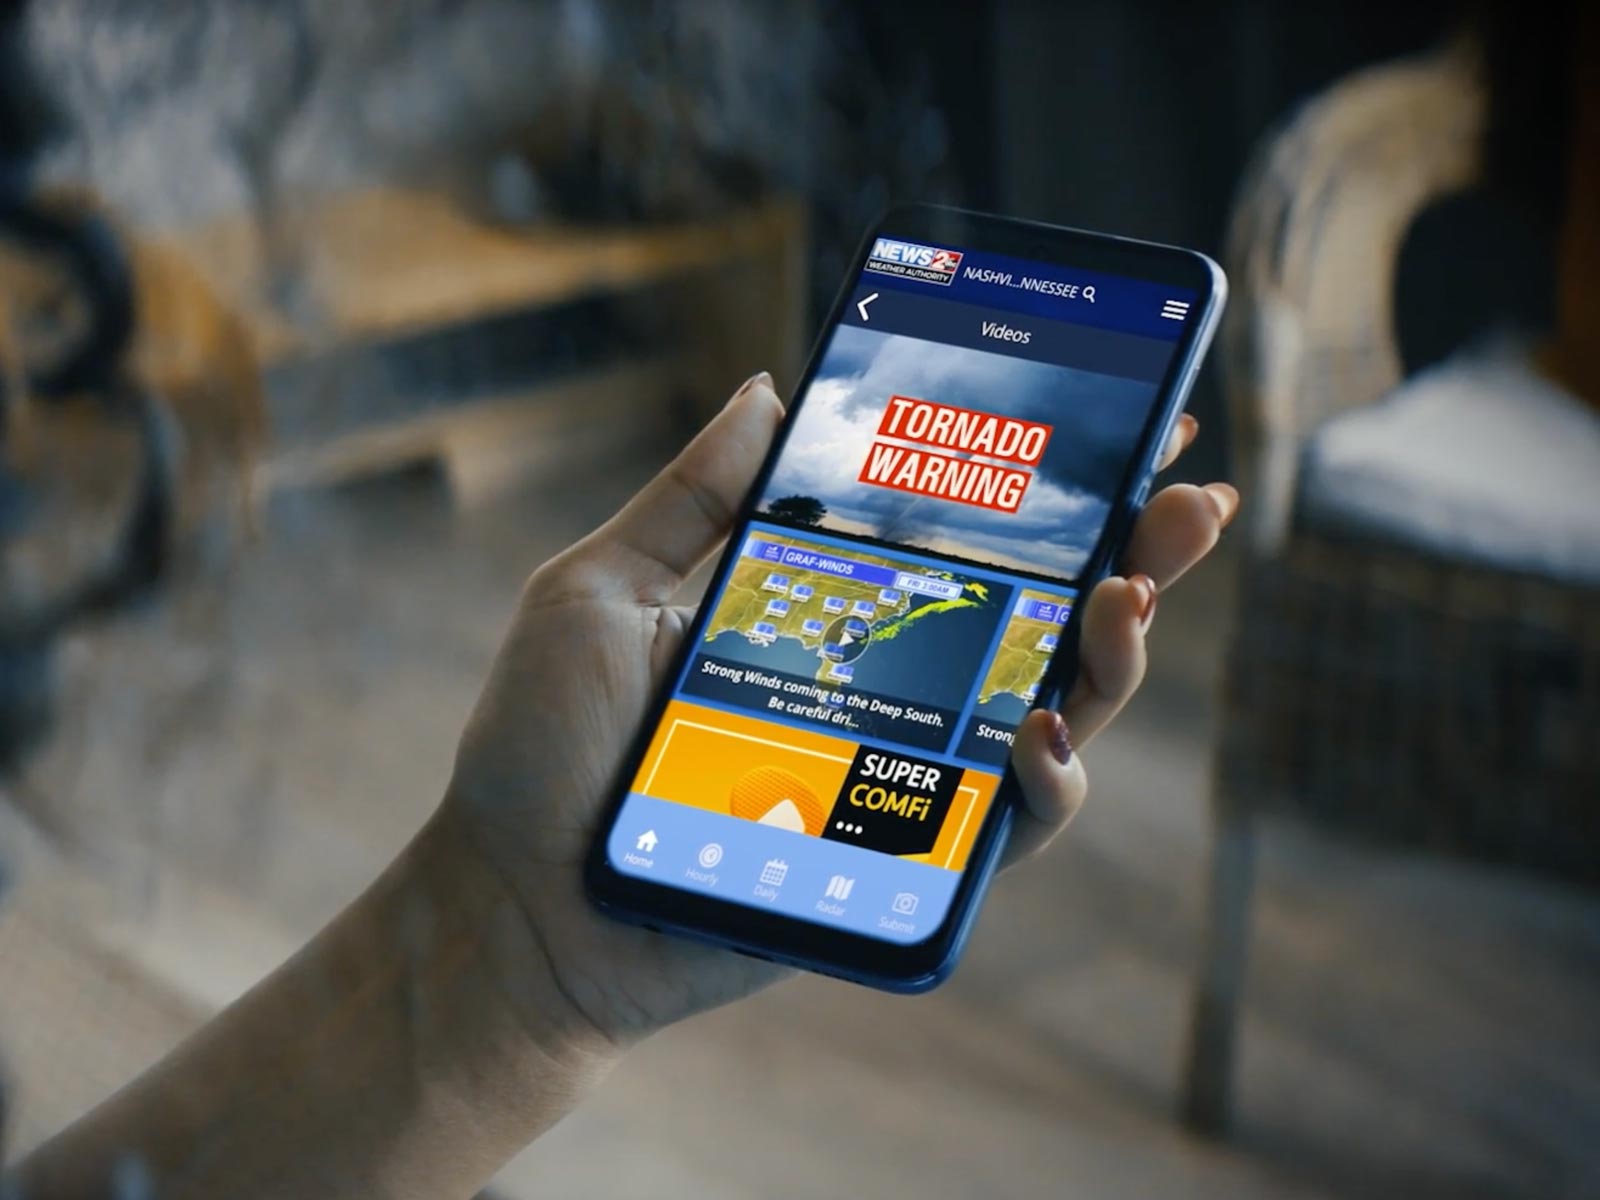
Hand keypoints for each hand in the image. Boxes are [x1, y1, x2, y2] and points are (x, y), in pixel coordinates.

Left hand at [444, 372, 1236, 1048]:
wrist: (514, 902)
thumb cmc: (542, 750)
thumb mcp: (602, 590)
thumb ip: (693, 497)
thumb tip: (770, 388)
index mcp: (825, 613)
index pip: (958, 541)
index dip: (1045, 489)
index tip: (1122, 422)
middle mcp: (881, 689)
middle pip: (1033, 620)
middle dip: (1132, 555)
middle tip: (1191, 500)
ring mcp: (897, 775)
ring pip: (1050, 716)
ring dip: (1114, 659)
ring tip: (1131, 596)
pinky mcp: (895, 861)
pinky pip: (1001, 828)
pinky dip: (1045, 785)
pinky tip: (1043, 733)